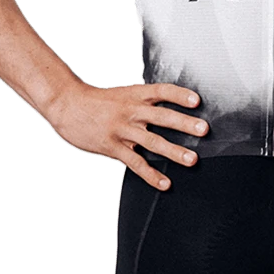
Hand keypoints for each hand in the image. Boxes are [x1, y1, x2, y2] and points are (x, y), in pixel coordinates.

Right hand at [48, 79, 208, 190]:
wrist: (69, 105)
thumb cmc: (100, 101)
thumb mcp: (125, 94)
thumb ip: (145, 101)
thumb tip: (172, 108)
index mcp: (136, 94)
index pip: (162, 91)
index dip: (180, 95)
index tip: (197, 100)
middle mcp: (131, 110)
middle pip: (162, 116)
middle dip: (184, 123)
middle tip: (204, 129)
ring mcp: (122, 129)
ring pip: (152, 142)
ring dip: (174, 151)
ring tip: (192, 160)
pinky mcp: (113, 147)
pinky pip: (135, 163)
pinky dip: (151, 174)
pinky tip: (165, 183)